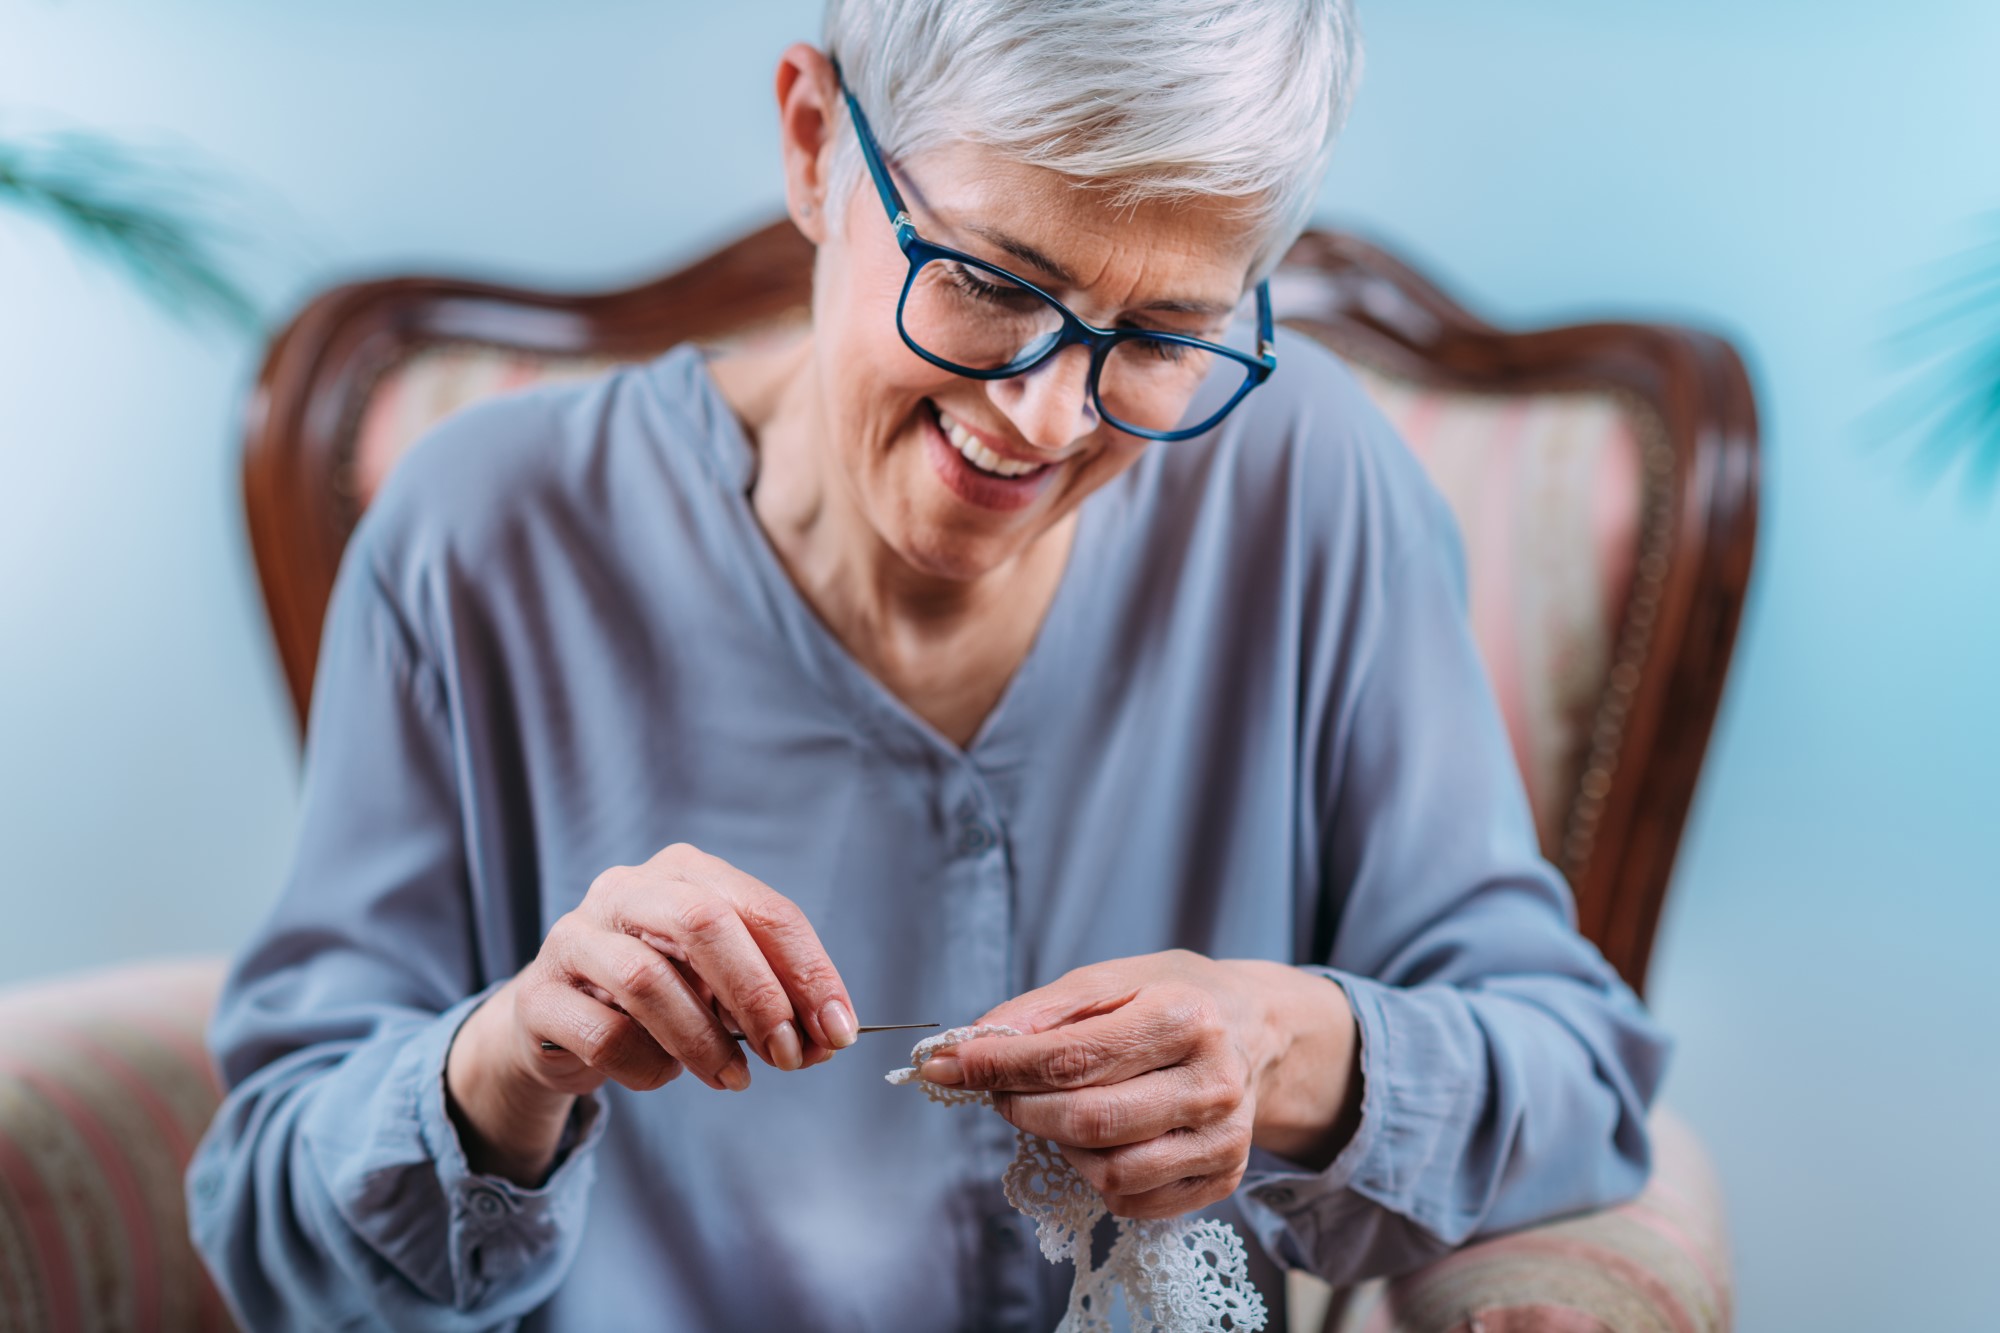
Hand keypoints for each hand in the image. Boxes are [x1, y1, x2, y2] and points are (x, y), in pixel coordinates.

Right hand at [445, 843, 859, 1182]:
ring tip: (735, 1078)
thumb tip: (825, 1040)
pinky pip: (603, 1033)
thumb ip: (772, 1005)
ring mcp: (575, 936)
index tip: (838, 1030)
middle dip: (757, 994)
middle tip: (787, 1055)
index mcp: (686, 873)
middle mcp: (627, 889)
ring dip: (703, 1039)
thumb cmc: (656, 997)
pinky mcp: (539, 994)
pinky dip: (647, 1065)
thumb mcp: (719, 990)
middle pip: (702, 922)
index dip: (809, 971)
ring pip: (647, 978)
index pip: (762, 909)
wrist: (557, 1023)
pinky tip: (665, 1076)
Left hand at [921, 950, 1361, 1218]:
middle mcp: (1213, 1082)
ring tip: (1053, 1113)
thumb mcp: (1112, 979)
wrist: (1258, 1031)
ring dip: (1059, 1147)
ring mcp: (1223, 1138)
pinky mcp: (1222, 1178)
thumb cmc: (1172, 999)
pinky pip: (1134, 1201)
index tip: (948, 1064)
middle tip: (998, 1092)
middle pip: (1089, 1122)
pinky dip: (1094, 1178)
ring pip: (1111, 1172)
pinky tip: (1095, 1143)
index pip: (1073, 1057)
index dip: (999, 1066)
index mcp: (1185, 1017)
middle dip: (1021, 1109)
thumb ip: (1043, 1009)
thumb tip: (975, 1040)